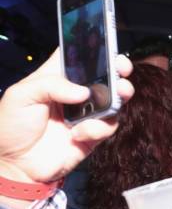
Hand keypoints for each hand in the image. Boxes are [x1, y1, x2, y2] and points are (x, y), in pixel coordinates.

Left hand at [0, 49, 133, 183]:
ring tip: (120, 92)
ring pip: (113, 99)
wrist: (14, 165)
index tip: (105, 43)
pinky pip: (108, 126)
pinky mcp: (93, 134)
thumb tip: (84, 92)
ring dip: (120, 94)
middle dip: (117, 69)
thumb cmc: (10, 126)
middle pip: (103, 76)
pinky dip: (97, 128)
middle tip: (122, 67)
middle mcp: (74, 93)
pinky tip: (78, 133)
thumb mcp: (21, 95)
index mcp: (56, 78)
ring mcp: (86, 114)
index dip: (92, 48)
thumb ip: (52, 85)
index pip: (77, 57)